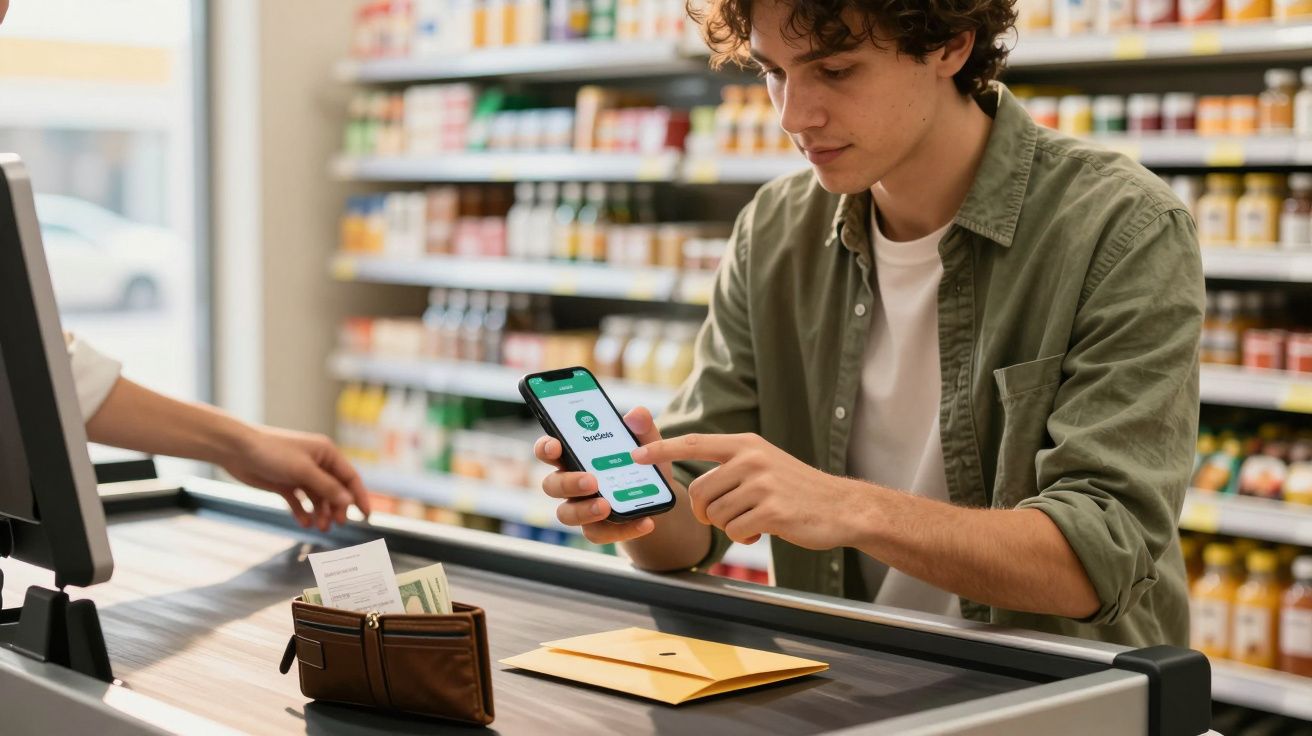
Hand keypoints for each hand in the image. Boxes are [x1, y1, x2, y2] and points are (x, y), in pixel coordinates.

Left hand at [222, 426, 370, 530]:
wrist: (237, 450)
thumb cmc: (273, 453)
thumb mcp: (304, 471)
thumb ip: (327, 487)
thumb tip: (349, 502)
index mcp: (326, 453)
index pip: (349, 477)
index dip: (359, 496)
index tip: (366, 516)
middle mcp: (316, 463)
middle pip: (335, 489)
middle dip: (337, 507)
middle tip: (337, 524)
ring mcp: (300, 474)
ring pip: (318, 498)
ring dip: (321, 512)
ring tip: (320, 528)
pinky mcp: (285, 483)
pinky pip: (300, 501)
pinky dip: (303, 512)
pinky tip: (305, 523)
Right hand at [534, 406, 680, 544]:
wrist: (655, 498)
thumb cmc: (640, 463)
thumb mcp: (646, 443)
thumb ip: (641, 427)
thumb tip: (636, 414)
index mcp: (574, 455)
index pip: (549, 450)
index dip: (546, 447)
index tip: (555, 445)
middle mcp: (569, 482)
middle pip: (552, 485)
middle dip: (568, 483)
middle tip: (591, 481)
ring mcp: (580, 507)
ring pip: (566, 514)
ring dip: (584, 511)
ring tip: (607, 506)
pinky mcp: (596, 528)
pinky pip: (598, 533)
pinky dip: (621, 529)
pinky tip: (643, 522)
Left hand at [631, 432, 860, 548]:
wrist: (841, 507)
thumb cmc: (798, 490)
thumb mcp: (765, 464)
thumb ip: (732, 466)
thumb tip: (694, 487)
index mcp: (746, 444)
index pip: (695, 443)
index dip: (662, 450)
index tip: (636, 455)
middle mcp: (752, 459)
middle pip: (699, 491)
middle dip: (706, 513)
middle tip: (726, 517)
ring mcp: (762, 484)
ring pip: (716, 515)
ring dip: (730, 526)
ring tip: (755, 520)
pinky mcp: (771, 511)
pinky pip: (734, 531)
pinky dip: (744, 537)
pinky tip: (763, 531)